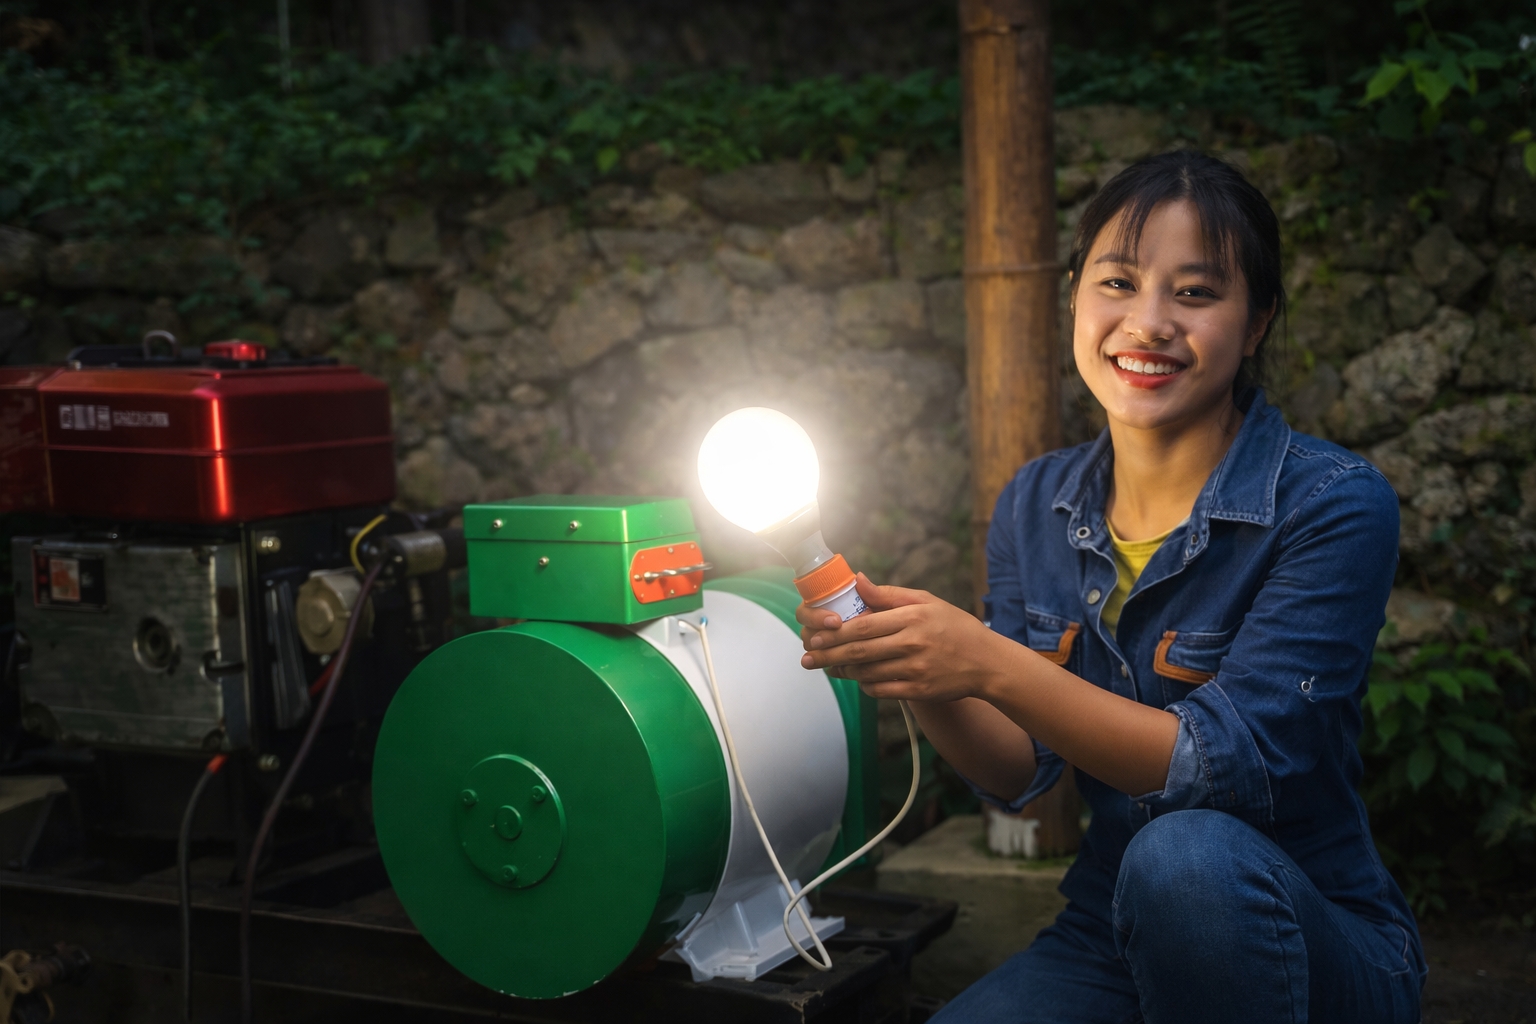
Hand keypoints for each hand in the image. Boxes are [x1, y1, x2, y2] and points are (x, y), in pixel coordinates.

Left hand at [794, 574, 1008, 702]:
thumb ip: (888, 595)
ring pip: (867, 673)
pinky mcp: (919, 690)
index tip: (814, 636)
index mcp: (912, 617)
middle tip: (808, 658)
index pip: (864, 625)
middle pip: (860, 651)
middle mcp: (913, 643)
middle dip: (828, 655)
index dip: (835, 633)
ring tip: (829, 668)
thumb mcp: (925, 601)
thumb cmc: (953, 626)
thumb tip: (857, 580)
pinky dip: (866, 686)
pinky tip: (859, 679)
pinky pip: (882, 691)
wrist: (987, 662)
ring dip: (844, 672)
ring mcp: (916, 669)